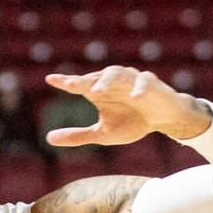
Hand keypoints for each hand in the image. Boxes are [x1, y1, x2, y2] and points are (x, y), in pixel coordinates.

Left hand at [44, 66, 211, 146]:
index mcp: (100, 91)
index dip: (66, 81)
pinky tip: (135, 97)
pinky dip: (139, 89)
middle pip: (97, 77)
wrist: (163, 119)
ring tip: (96, 92)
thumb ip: (77, 135)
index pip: (80, 84)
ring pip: (119, 75)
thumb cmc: (132, 122)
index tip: (50, 80)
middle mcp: (114, 82)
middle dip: (85, 81)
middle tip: (71, 86)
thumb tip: (48, 138)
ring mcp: (133, 80)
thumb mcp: (102, 134)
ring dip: (107, 82)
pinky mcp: (152, 84)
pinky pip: (145, 82)